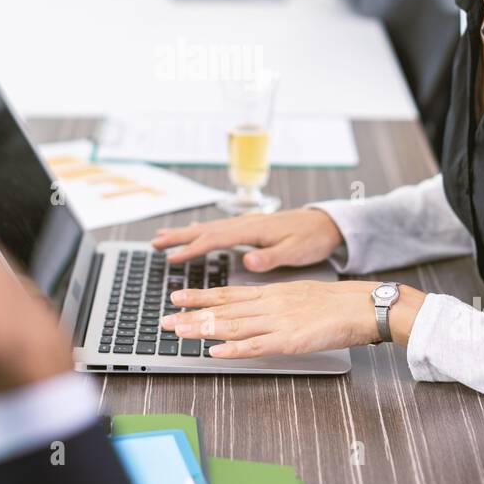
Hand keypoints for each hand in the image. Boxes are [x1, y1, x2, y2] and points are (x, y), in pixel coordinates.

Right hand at [151, 207, 343, 272]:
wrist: (327, 224)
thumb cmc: (313, 238)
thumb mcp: (296, 251)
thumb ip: (271, 257)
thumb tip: (249, 261)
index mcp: (253, 229)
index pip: (216, 239)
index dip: (193, 249)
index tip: (173, 258)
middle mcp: (246, 223)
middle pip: (206, 230)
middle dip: (179, 237)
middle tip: (155, 243)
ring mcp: (247, 223)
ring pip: (210, 227)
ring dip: (185, 233)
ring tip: (164, 238)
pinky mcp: (250, 226)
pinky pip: (219, 228)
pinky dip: (202, 230)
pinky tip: (194, 231)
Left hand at [160, 280, 427, 357]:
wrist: (362, 305)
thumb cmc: (336, 302)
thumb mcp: (298, 293)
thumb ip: (275, 300)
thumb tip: (254, 307)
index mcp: (271, 292)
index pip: (228, 293)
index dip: (200, 296)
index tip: (177, 297)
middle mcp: (269, 304)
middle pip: (223, 309)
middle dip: (191, 314)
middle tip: (165, 320)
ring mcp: (277, 322)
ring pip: (233, 326)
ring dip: (203, 330)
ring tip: (179, 333)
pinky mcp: (289, 340)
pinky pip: (256, 346)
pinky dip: (233, 350)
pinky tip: (215, 353)